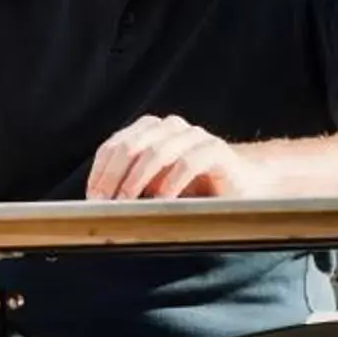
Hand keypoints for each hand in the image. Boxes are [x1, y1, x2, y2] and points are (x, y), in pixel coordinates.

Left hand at [86, 115, 268, 200]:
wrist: (244, 183)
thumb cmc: (193, 188)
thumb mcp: (155, 186)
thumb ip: (131, 187)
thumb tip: (98, 208)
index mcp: (150, 131)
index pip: (114, 146)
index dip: (100, 173)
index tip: (93, 200)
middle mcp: (170, 128)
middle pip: (130, 146)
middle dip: (113, 178)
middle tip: (105, 205)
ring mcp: (194, 136)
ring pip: (156, 152)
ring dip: (137, 181)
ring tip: (127, 205)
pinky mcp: (215, 150)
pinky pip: (187, 163)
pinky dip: (170, 184)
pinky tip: (161, 203)